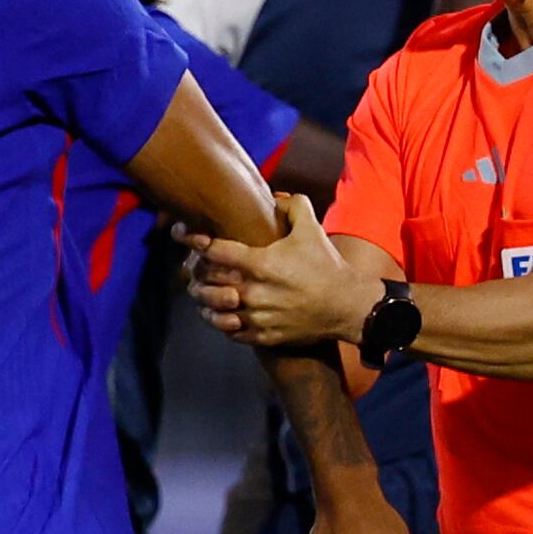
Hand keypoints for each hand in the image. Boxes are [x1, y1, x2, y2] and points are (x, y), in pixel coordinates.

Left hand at [196, 202, 377, 349]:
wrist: (346, 306)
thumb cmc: (327, 266)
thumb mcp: (312, 229)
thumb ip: (293, 206)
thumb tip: (274, 197)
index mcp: (262, 264)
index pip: (214, 251)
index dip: (196, 240)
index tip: (185, 234)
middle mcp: (255, 292)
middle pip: (207, 282)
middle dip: (196, 272)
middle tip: (193, 265)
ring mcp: (258, 317)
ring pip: (214, 310)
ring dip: (205, 300)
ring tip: (202, 290)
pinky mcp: (264, 336)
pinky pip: (230, 332)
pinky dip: (222, 322)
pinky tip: (221, 313)